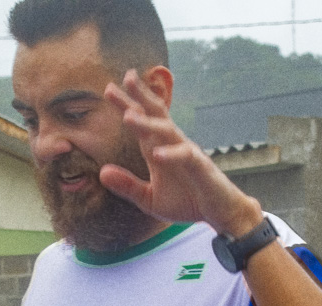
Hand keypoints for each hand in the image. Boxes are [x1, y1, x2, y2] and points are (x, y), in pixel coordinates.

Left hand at [101, 70, 262, 236]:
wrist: (219, 213)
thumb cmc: (186, 202)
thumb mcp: (149, 199)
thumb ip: (127, 186)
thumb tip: (102, 172)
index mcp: (157, 149)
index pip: (141, 121)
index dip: (126, 104)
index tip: (108, 89)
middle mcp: (171, 144)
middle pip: (155, 115)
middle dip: (140, 96)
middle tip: (126, 77)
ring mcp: (187, 153)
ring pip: (166, 131)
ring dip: (147, 124)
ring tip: (128, 116)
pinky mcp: (200, 167)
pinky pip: (185, 156)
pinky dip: (171, 154)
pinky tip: (157, 155)